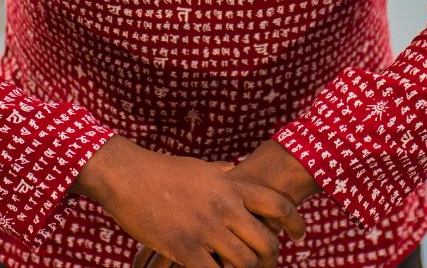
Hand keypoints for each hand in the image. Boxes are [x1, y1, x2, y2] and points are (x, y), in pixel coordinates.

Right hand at [129, 140, 318, 267]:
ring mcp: (206, 228)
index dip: (295, 223)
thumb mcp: (200, 167)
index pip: (277, 205)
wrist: (127, 175)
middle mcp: (225, 207)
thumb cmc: (162, 170)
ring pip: (245, 263)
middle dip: (272, 259)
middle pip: (266, 241)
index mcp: (231, 185)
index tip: (299, 236)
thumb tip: (235, 169)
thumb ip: (222, 172)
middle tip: (268, 265)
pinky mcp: (185, 247)